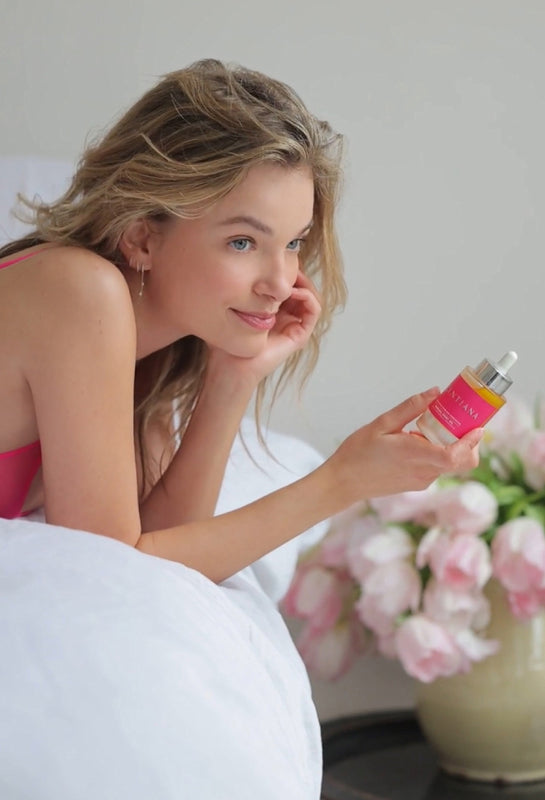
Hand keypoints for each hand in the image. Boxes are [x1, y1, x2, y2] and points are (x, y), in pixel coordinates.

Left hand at [208, 270, 320, 385]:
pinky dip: (308, 297)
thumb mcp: (228, 308)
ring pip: (309, 296)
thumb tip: (231, 265)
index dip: (283, 270)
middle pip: (299, 287)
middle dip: (295, 273)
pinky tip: (293, 291)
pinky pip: (313, 310)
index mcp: (270, 310)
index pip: (285, 284)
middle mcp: (284, 317)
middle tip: (286, 263)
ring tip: (291, 276)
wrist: (230, 366)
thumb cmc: (225, 340)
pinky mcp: (299, 336)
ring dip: (303, 283)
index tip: (273, 260)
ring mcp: (293, 326)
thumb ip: (234, 291)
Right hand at [328, 388, 482, 504]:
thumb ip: (410, 408)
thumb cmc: (357, 453)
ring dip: (451, 445)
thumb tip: (435, 393)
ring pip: (451, 464)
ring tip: (432, 427)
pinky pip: (438, 467)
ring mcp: (422, 480)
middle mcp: (423, 471)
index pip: (454, 455)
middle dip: (468, 442)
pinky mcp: (418, 484)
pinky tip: (418, 440)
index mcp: (414, 455)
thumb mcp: (381, 424)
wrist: (343, 482)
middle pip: (462, 462)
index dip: (470, 442)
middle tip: (460, 421)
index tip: (477, 426)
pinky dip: (438, 452)